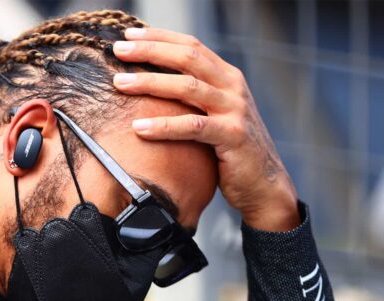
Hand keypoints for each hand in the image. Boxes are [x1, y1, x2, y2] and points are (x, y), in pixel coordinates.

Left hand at [112, 27, 299, 231]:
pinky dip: (163, 126)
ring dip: (150, 82)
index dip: (160, 37)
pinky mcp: (232, 136)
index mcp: (227, 77)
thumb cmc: (231, 150)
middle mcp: (233, 87)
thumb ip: (194, 97)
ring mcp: (235, 110)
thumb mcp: (215, 115)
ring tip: (119, 83)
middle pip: (188, 58)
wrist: (264, 184)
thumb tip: (152, 85)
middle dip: (150, 50)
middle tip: (118, 50)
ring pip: (187, 87)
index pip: (191, 46)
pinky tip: (138, 128)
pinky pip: (192, 127)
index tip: (129, 35)